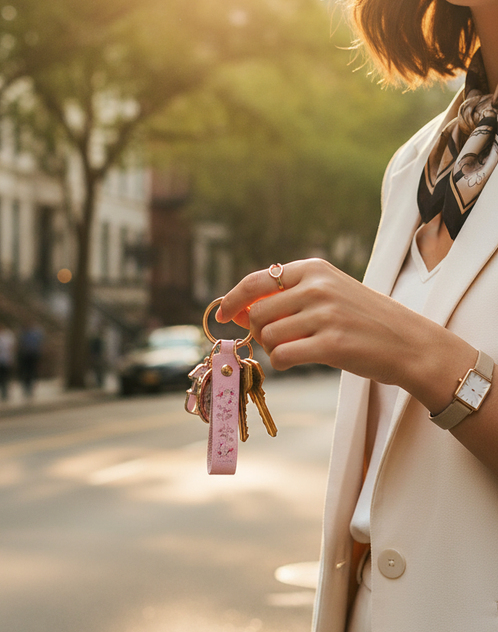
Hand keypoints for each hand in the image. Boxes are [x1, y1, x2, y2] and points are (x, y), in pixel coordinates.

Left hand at [216, 258, 474, 394]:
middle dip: (257, 331)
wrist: (409, 342)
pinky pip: (282, 356)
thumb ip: (287, 296)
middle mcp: (318, 287)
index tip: (222, 315)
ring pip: (267, 336)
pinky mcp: (331, 345)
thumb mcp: (330, 292)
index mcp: (314, 269)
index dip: (233, 300)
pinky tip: (298, 361)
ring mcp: (325, 315)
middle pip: (258, 313)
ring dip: (272, 348)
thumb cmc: (364, 319)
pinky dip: (282, 363)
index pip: (256, 281)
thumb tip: (237, 312)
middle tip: (274, 341)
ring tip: (294, 349)